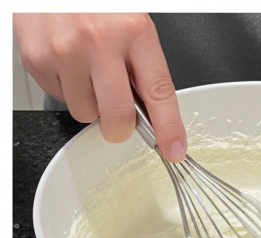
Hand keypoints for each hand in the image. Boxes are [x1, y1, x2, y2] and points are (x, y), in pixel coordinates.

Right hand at [14, 13, 185, 160]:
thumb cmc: (95, 4)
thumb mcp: (130, 24)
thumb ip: (143, 66)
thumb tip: (153, 114)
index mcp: (133, 30)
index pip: (159, 94)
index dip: (169, 129)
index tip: (174, 149)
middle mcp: (98, 40)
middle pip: (118, 117)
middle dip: (121, 127)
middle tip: (119, 115)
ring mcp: (64, 51)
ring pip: (86, 113)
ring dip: (90, 102)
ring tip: (86, 69)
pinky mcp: (37, 59)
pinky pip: (59, 98)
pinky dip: (66, 87)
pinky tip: (66, 61)